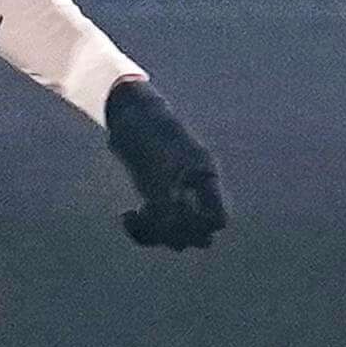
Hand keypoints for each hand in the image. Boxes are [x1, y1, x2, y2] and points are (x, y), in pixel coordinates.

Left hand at [104, 75, 226, 250]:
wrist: (129, 111)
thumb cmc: (147, 131)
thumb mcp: (157, 165)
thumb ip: (165, 199)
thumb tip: (170, 233)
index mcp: (205, 178)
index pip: (218, 218)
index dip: (200, 227)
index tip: (173, 217)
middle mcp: (195, 190)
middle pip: (199, 234)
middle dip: (176, 233)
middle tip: (152, 216)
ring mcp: (176, 194)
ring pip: (176, 235)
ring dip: (156, 234)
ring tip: (134, 216)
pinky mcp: (155, 197)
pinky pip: (155, 227)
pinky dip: (141, 228)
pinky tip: (126, 216)